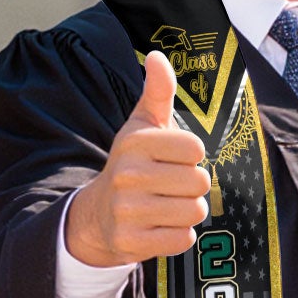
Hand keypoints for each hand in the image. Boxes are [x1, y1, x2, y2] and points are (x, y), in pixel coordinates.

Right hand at [63, 51, 212, 266]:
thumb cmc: (132, 164)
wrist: (98, 214)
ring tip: (166, 205)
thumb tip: (158, 56)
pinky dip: (178, 235)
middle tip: (170, 186)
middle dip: (192, 186)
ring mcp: (128, 210)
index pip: (195, 148)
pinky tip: (159, 225)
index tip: (171, 159)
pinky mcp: (132, 241)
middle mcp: (128, 174)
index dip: (190, 156)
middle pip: (199, 182)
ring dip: (187, 211)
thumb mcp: (142, 126)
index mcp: (135, 142)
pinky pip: (183, 240)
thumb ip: (158, 91)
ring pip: (194, 212)